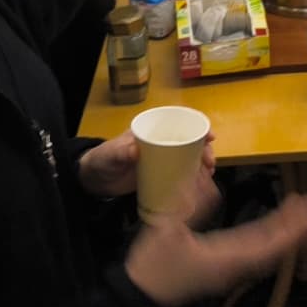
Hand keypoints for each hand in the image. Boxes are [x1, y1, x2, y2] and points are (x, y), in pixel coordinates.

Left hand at [77, 129, 215, 199]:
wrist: (96, 180)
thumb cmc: (104, 159)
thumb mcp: (111, 154)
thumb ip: (121, 152)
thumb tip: (136, 150)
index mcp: (152, 130)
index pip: (179, 123)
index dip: (197, 126)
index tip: (210, 136)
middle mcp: (161, 142)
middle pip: (189, 141)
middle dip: (204, 149)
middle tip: (210, 163)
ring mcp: (162, 159)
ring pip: (188, 157)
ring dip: (201, 163)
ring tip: (209, 174)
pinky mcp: (161, 175)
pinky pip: (181, 173)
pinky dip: (192, 177)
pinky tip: (200, 184)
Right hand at [125, 192, 306, 306]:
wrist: (139, 297)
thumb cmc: (152, 265)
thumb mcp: (166, 229)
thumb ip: (189, 205)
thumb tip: (210, 183)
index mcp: (225, 257)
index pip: (267, 243)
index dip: (291, 229)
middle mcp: (234, 266)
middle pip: (273, 247)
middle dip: (296, 229)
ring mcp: (229, 269)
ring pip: (266, 251)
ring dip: (286, 233)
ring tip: (302, 214)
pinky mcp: (223, 269)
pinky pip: (255, 253)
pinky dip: (270, 240)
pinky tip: (274, 229)